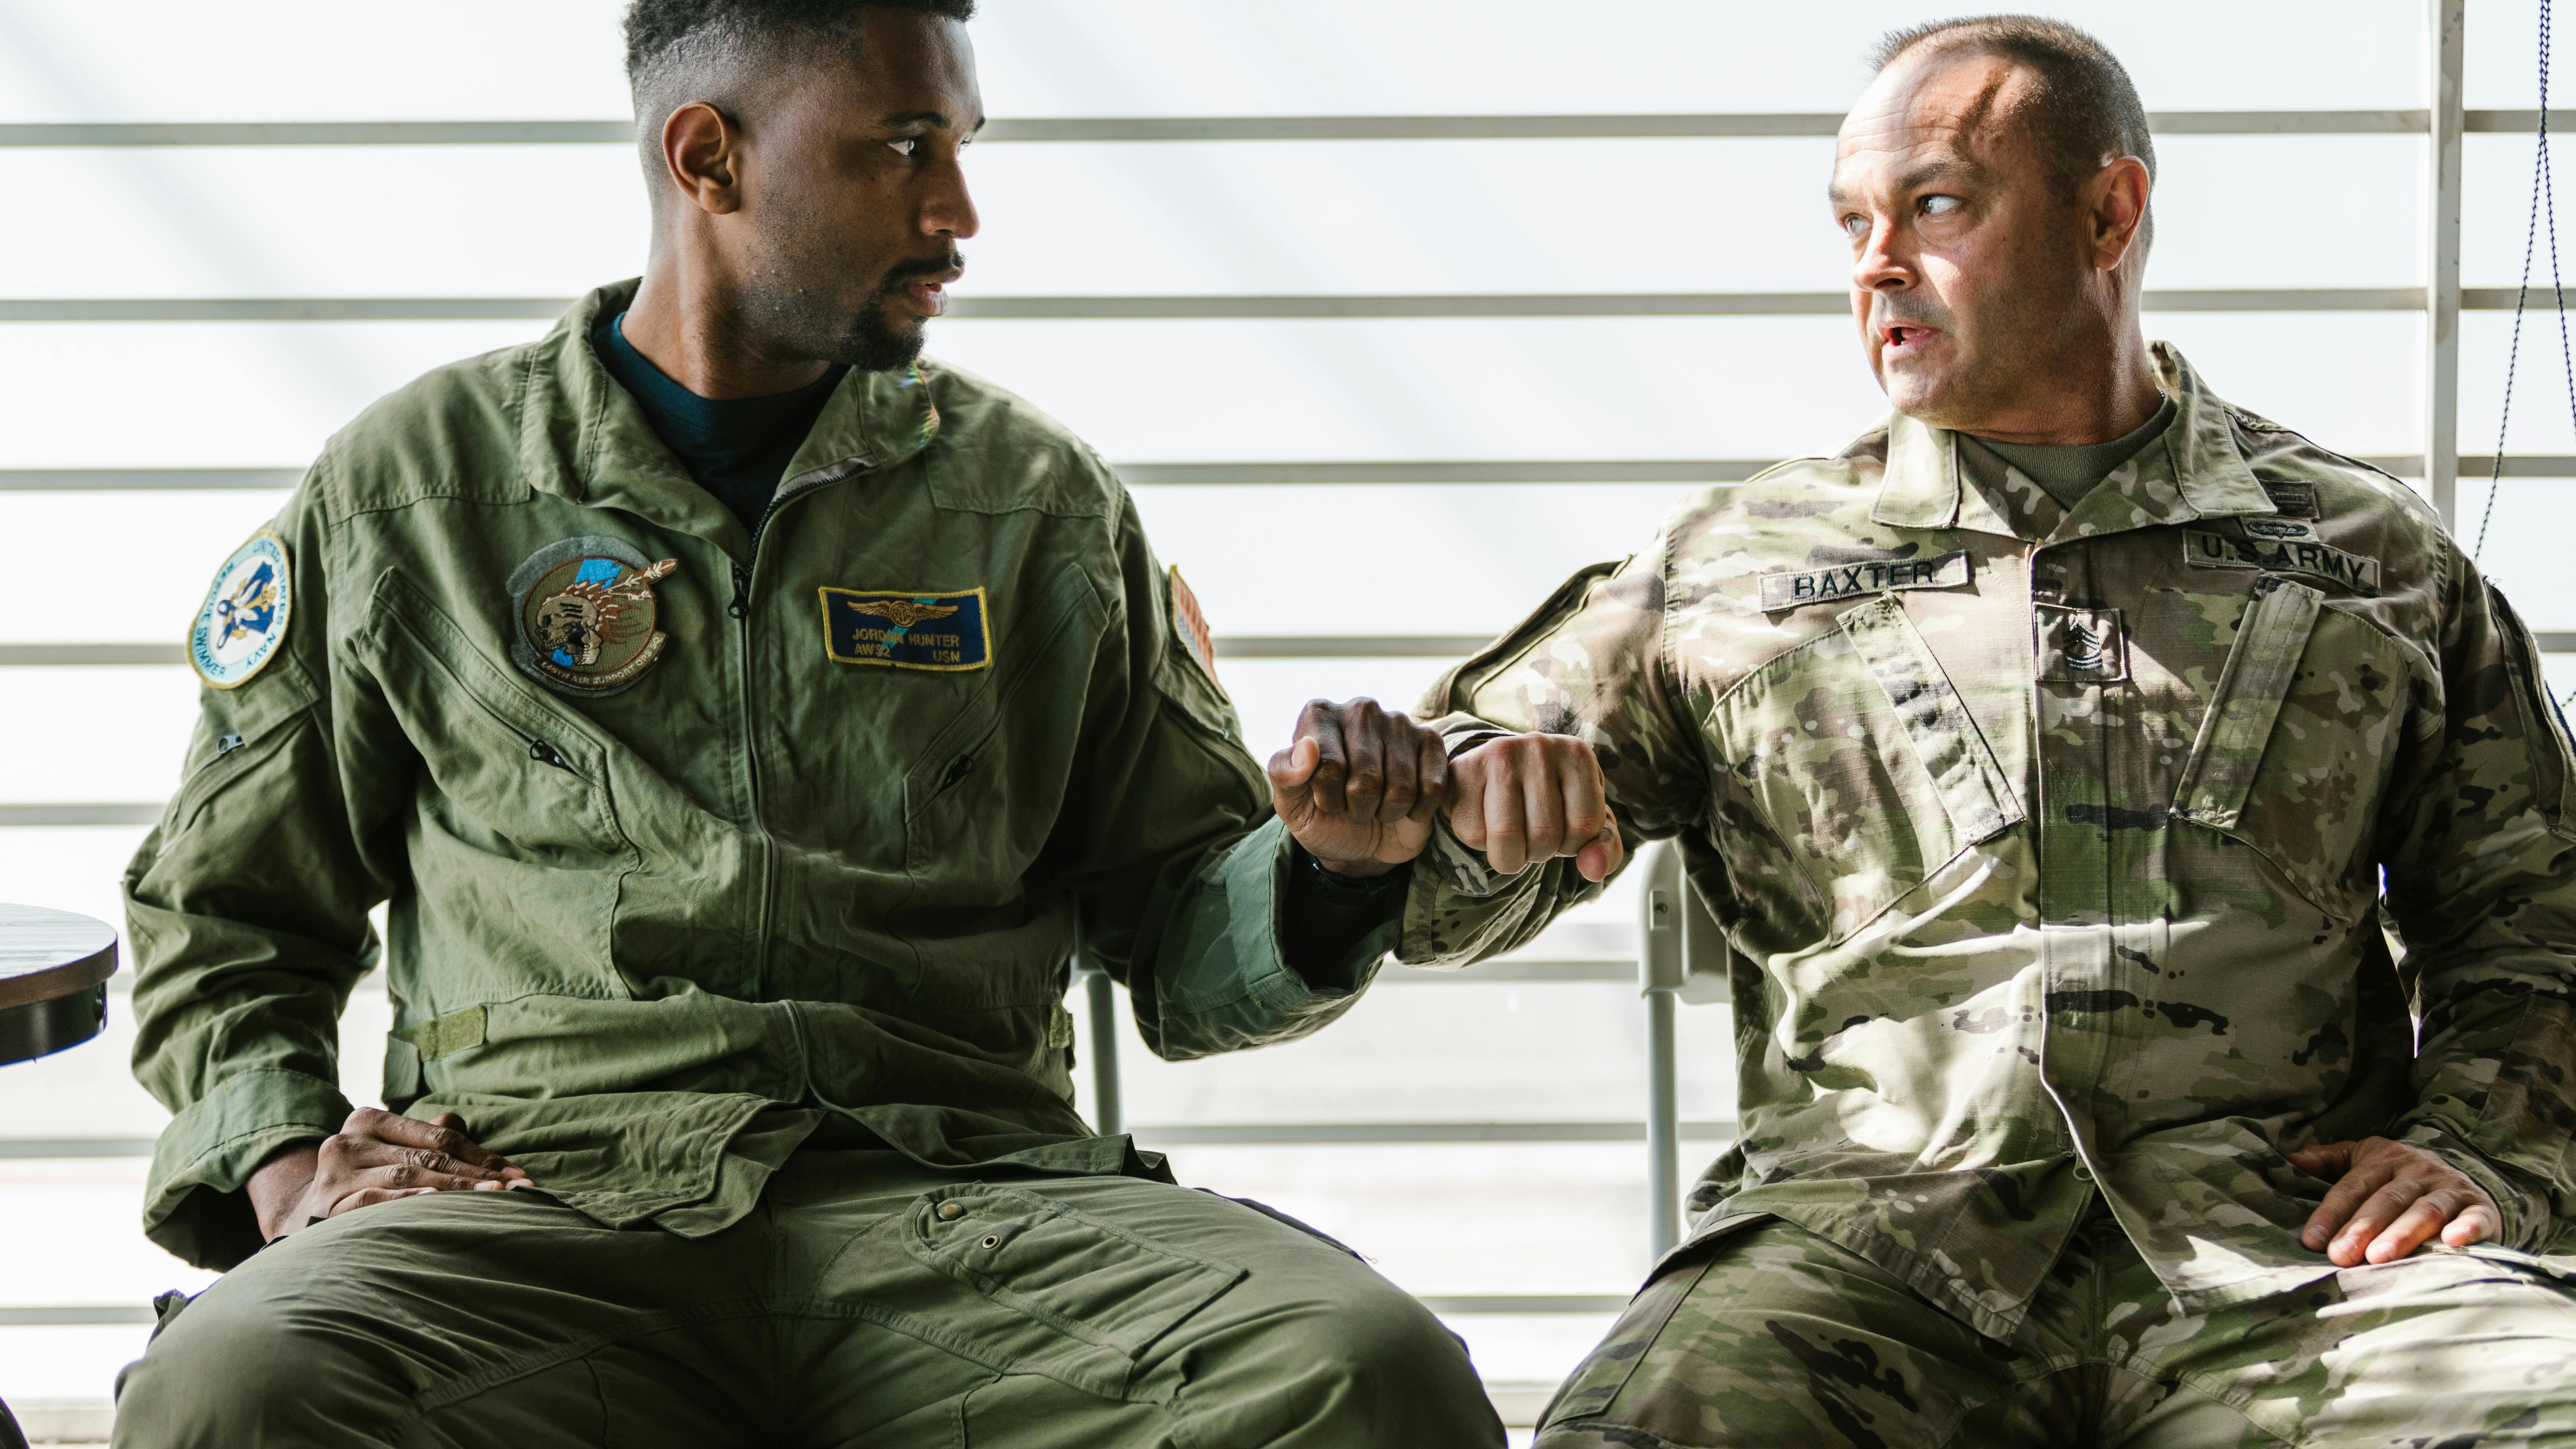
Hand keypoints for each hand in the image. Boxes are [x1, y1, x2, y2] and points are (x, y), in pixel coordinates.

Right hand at [246, 1108, 531, 1242]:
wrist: (302, 1219)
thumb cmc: (365, 1182)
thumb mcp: (392, 1152)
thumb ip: (428, 1137)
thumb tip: (461, 1120)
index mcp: (370, 1120)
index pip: (438, 1136)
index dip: (482, 1155)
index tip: (517, 1175)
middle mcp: (349, 1140)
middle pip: (427, 1156)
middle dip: (476, 1175)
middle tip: (515, 1190)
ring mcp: (336, 1174)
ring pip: (407, 1177)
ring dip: (453, 1190)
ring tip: (490, 1200)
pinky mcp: (328, 1206)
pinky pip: (376, 1203)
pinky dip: (407, 1204)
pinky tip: (435, 1206)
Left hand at [1268, 698, 1448, 876]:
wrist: (1364, 840)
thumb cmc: (1324, 816)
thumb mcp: (1292, 806)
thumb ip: (1284, 775)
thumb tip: (1308, 748)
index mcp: (1319, 715)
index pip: (1327, 765)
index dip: (1328, 797)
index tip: (1325, 799)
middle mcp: (1360, 709)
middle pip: (1365, 779)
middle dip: (1357, 807)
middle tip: (1353, 805)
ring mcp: (1399, 721)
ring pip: (1400, 788)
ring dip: (1386, 811)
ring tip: (1378, 803)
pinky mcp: (1431, 741)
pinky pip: (1430, 788)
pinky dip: (1415, 810)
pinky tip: (1405, 805)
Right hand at [1446, 732, 1622, 880]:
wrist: (1498, 774)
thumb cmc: (1552, 803)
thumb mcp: (1587, 825)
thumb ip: (1604, 850)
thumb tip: (1593, 871)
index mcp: (1578, 755)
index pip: (1584, 828)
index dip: (1571, 845)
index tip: (1561, 829)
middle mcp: (1539, 746)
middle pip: (1544, 834)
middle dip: (1538, 851)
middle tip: (1531, 833)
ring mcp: (1498, 754)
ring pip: (1506, 837)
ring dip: (1509, 855)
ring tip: (1512, 835)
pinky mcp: (1463, 769)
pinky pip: (1471, 833)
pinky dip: (1480, 842)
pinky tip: (1486, 820)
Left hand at [2289, 1136, 2499, 1265]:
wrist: (2465, 1179)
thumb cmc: (2402, 1177)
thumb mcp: (2366, 1158)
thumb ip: (2330, 1160)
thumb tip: (2291, 1158)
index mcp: (2385, 1159)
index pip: (2353, 1187)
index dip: (2331, 1213)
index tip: (2312, 1241)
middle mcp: (2419, 1170)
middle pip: (2386, 1201)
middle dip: (2362, 1228)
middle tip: (2342, 1256)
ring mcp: (2451, 1188)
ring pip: (2424, 1210)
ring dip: (2403, 1233)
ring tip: (2380, 1257)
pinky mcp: (2481, 1208)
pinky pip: (2475, 1218)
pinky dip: (2467, 1229)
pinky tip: (2452, 1243)